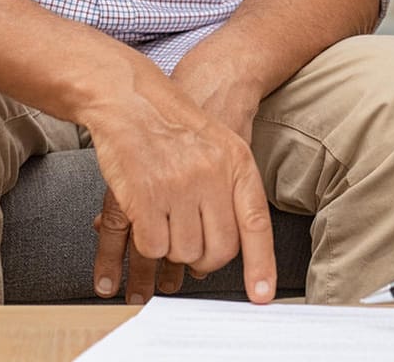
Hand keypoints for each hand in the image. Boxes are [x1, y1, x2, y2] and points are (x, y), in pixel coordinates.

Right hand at [82, 67, 276, 305]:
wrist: (133, 98)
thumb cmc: (176, 127)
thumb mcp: (221, 147)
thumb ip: (232, 190)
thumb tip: (236, 245)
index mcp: (237, 165)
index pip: (256, 225)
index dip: (260, 265)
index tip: (261, 295)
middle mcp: (212, 176)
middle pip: (218, 249)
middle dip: (203, 260)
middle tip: (191, 252)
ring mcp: (178, 187)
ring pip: (183, 252)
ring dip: (172, 249)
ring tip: (165, 223)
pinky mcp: (144, 197)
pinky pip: (152, 245)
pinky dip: (148, 242)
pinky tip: (145, 221)